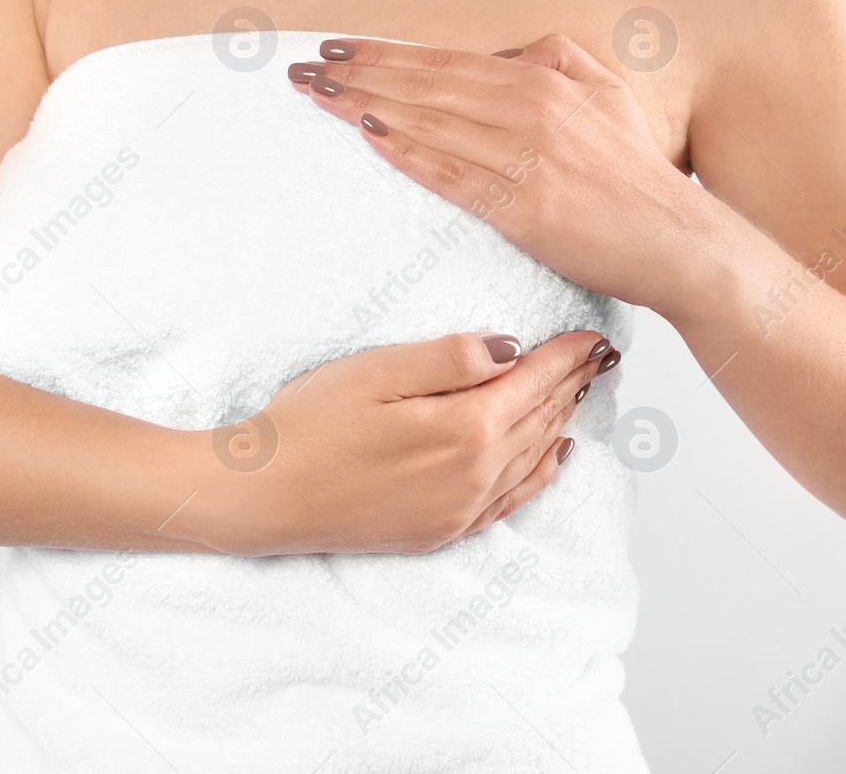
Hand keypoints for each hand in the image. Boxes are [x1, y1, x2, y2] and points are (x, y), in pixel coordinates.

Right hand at [184, 329, 615, 555]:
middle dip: (571, 385)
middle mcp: (475, 475)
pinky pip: (512, 500)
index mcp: (464, 428)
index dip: (565, 356)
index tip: (590, 335)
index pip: (533, 382)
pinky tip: (553, 457)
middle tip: (599, 357)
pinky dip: (541, 474)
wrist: (264, 496)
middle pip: (541, 420)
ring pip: (534, 459)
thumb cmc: (308, 425)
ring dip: (561, 422)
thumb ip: (448, 358)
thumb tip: (510, 349)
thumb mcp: (375, 372)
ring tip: (580, 393)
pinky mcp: (441, 529)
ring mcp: (460, 509)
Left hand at [287, 35, 696, 310]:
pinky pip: (450, 174)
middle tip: (303, 69)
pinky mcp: (521, 205)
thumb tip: (502, 52)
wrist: (675, 239)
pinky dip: (407, 153)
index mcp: (541, 81)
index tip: (335, 47)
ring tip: (317, 96)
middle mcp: (528, 110)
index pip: (444, 61)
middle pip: (423, 86)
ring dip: (364, 107)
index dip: (384, 52)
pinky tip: (368, 137)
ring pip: (428, 124)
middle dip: (356, 74)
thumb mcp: (605, 93)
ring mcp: (524, 157)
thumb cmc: (634, 171)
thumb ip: (554, 59)